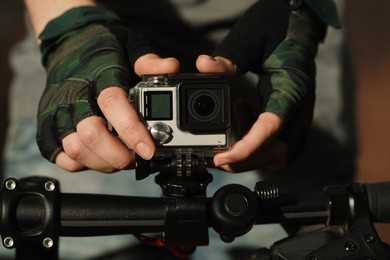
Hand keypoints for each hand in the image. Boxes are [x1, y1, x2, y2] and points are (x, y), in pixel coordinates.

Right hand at [57, 54, 178, 171]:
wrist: (69, 45)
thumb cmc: (104, 51)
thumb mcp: (131, 48)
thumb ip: (149, 61)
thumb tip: (170, 68)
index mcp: (98, 74)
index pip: (112, 103)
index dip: (132, 130)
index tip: (149, 149)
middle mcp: (74, 94)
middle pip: (91, 134)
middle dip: (119, 155)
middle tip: (137, 157)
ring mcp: (57, 111)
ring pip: (76, 149)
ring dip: (104, 162)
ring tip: (121, 157)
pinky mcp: (46, 126)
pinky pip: (61, 157)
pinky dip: (84, 164)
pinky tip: (99, 155)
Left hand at [195, 0, 325, 171]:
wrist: (300, 25)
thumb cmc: (278, 29)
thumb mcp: (249, 41)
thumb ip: (228, 59)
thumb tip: (204, 66)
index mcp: (292, 90)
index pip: (271, 129)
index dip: (246, 148)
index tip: (221, 157)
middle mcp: (300, 110)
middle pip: (276, 153)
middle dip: (245, 159)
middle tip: (216, 156)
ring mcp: (300, 117)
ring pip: (278, 154)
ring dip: (251, 155)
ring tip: (227, 139)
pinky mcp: (294, 119)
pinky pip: (278, 145)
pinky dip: (257, 144)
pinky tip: (241, 119)